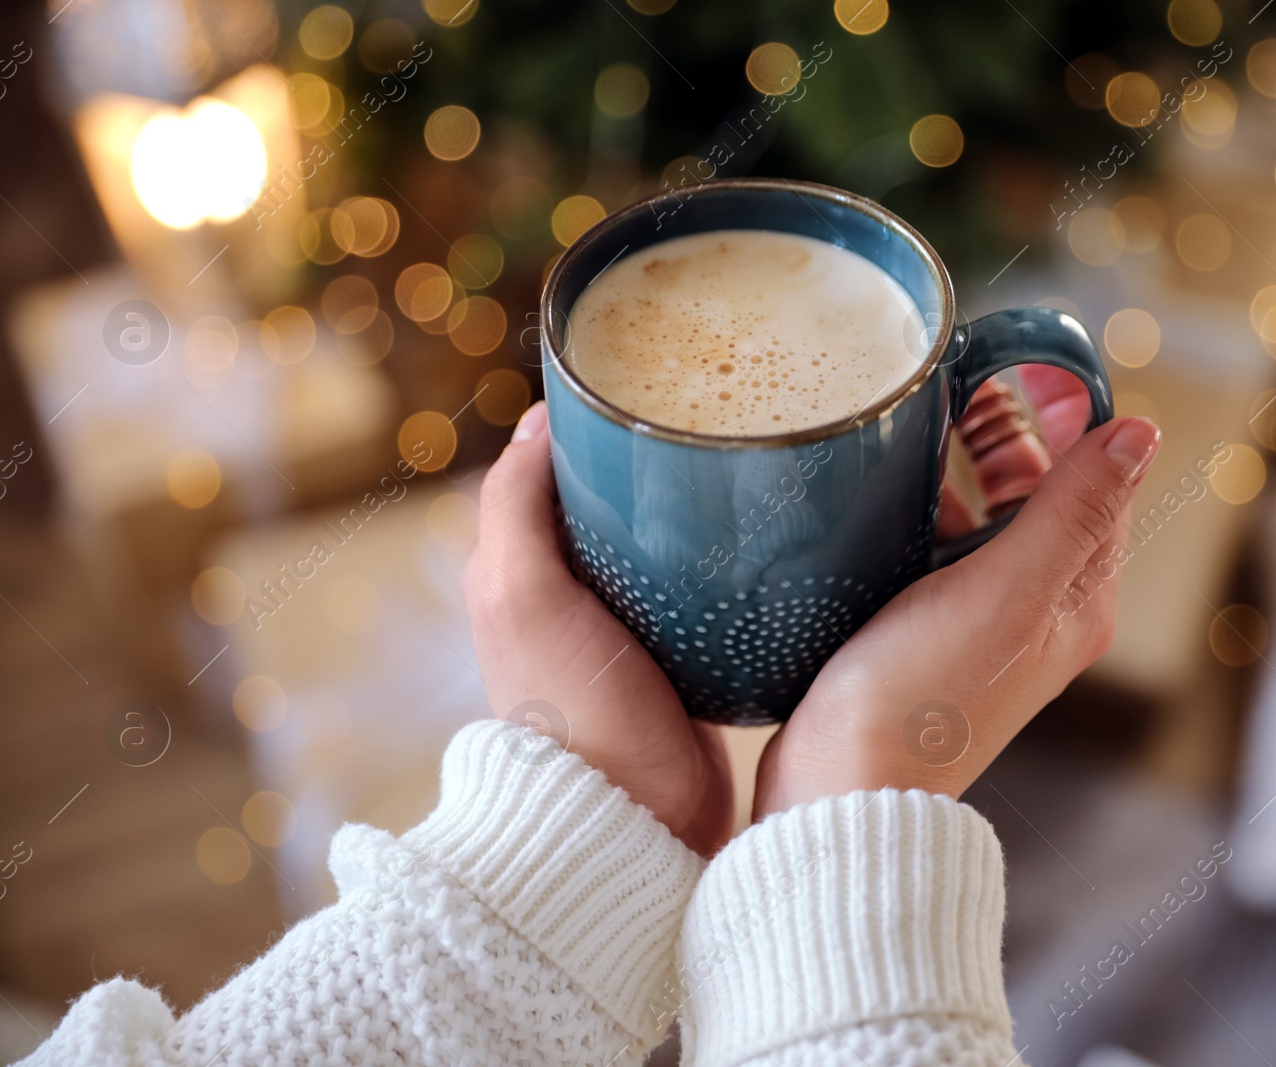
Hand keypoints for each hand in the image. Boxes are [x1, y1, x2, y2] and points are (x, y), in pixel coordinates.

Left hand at [466, 402, 732, 856]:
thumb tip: (535, 422)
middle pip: (612, 498)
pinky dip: (722, 554)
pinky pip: (701, 584)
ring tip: (745, 459)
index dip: (588, 423)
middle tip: (710, 412)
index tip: (645, 379)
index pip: (549, 469)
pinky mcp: (684, 653)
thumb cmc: (575, 707)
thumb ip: (515, 508)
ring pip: (661, 538)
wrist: (638, 818)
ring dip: (693, 504)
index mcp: (520, 572)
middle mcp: (570, 594)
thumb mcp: (522, 595)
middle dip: (652, 455)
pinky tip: (760, 532)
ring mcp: (630, 625)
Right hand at [754, 382, 1159, 817]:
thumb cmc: (922, 698)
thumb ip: (1072, 509)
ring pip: (983, 522)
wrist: (838, 789)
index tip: (1036, 360)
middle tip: (967, 375)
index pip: (1097, 485)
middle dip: (1013, 433)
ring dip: (963, 467)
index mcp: (1074, 600)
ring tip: (924, 412)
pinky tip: (883, 486)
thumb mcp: (1007, 590)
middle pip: (1039, 498)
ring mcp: (975, 626)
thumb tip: (1141, 434)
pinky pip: (933, 553)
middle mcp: (1034, 612)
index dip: (1076, 418)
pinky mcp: (918, 635)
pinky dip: (921, 509)